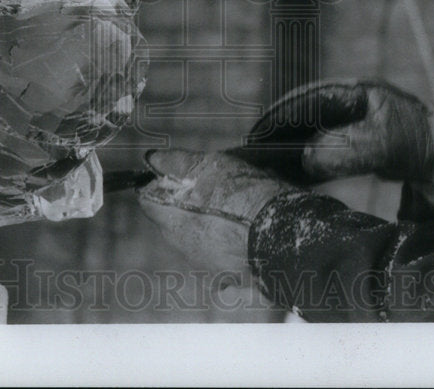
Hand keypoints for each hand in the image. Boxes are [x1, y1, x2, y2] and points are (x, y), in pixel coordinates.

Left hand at [136, 149, 294, 280]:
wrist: (285, 236)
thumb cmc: (246, 199)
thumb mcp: (211, 166)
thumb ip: (177, 162)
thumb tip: (153, 159)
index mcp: (172, 220)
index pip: (147, 199)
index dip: (160, 183)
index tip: (178, 175)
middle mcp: (183, 246)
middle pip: (172, 218)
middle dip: (186, 201)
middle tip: (212, 185)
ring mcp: (206, 264)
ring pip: (197, 235)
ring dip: (209, 220)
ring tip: (235, 204)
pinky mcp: (230, 275)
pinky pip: (221, 253)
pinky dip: (229, 241)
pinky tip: (246, 228)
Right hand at [239, 79, 433, 196]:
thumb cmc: (419, 142)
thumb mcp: (382, 145)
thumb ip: (345, 150)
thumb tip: (306, 159)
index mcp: (355, 91)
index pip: (308, 99)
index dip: (282, 115)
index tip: (260, 133)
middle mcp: (351, 101)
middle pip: (306, 114)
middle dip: (281, 131)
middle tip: (255, 150)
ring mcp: (355, 121)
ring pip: (314, 132)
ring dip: (294, 147)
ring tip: (268, 164)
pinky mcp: (359, 142)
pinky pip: (327, 148)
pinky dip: (310, 159)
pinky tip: (296, 175)